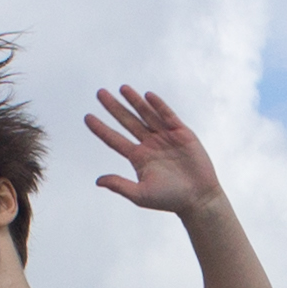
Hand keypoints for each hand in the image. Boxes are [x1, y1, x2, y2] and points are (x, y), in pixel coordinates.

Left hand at [88, 86, 226, 217]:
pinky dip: (158, 106)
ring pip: (146, 115)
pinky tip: (147, 96)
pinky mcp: (182, 133)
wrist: (198, 198)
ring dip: (134, 101)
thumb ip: (120, 185)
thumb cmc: (169, 199)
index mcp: (138, 157)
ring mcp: (165, 137)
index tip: (87, 117)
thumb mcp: (140, 194)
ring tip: (122, 88)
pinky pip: (167, 116)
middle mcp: (149, 144)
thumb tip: (98, 181)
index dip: (101, 128)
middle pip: (127, 121)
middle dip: (114, 107)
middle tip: (99, 93)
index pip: (114, 139)